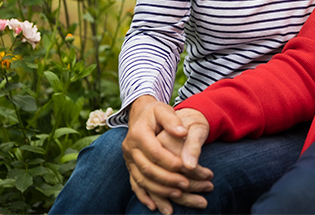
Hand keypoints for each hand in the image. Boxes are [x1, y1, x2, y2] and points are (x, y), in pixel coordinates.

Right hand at [122, 96, 212, 213]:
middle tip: (186, 185)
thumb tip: (183, 133)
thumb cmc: (156, 112)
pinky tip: (155, 206)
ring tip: (178, 196)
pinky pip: (134, 185)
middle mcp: (130, 148)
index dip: (169, 161)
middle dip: (167, 179)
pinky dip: (144, 196)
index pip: (154, 151)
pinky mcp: (130, 167)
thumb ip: (173, 120)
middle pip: (147, 169)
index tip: (185, 167)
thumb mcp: (164, 110)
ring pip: (141, 180)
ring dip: (159, 190)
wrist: (139, 114)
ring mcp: (128, 160)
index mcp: (138, 134)